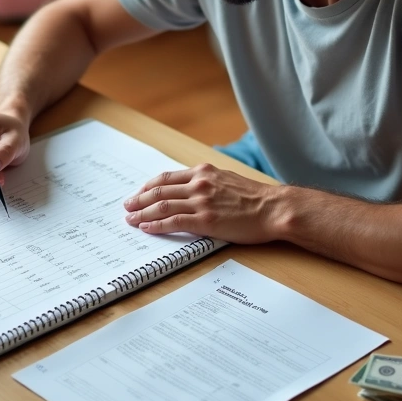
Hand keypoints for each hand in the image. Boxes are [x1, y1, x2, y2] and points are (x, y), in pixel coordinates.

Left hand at [122, 163, 284, 243]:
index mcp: (203, 172)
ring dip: (142, 213)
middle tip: (127, 207)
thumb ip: (208, 183)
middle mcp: (199, 184)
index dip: (148, 187)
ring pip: (162, 206)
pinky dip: (156, 225)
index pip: (166, 178)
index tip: (138, 194)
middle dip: (139, 200)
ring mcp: (201, 202)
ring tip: (131, 220)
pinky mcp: (206, 220)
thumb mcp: (227, 180)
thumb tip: (190, 190)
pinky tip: (146, 228)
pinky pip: (174, 222)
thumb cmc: (256, 198)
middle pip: (159, 191)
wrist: (275, 208)